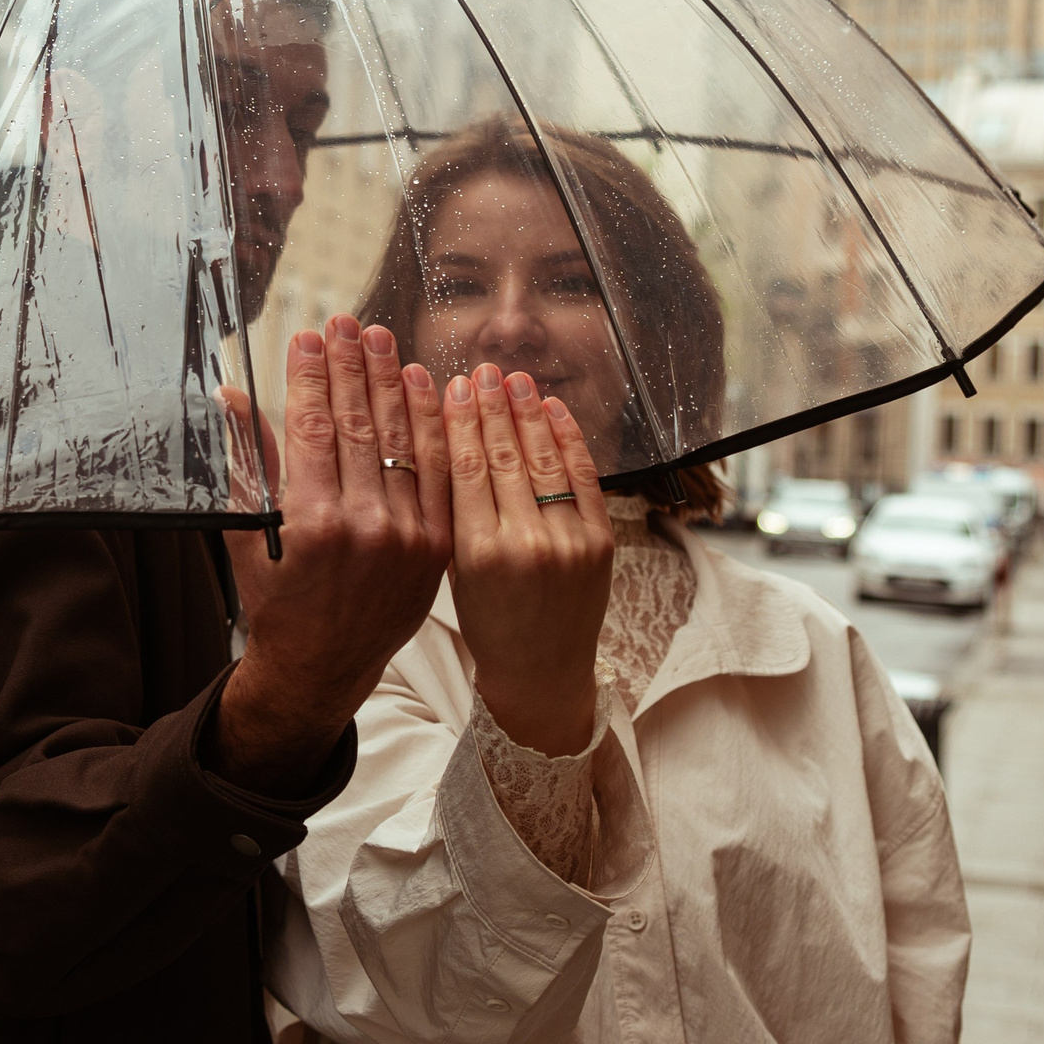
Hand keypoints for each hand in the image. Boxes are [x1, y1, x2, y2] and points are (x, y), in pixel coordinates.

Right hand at [210, 316, 452, 794]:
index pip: (314, 427)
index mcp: (311, 524)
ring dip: (392, 383)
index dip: (311, 375)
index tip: (308, 334)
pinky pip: (440, 474)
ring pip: (403, 442)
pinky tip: (424, 386)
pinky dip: (433, 427)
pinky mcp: (439, 548)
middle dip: (351, 366)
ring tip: (382, 339)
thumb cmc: (275, 600)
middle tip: (347, 321)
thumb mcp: (247, 534)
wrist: (323, 668)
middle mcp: (365, 528)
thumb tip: (232, 397)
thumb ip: (247, 463)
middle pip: (359, 425)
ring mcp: (409, 538)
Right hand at [443, 365, 613, 756]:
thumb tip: (443, 440)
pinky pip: (583, 478)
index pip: (466, 468)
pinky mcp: (599, 542)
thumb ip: (449, 512)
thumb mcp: (453, 572)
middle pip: (504, 456)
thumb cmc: (487, 626)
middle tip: (482, 370)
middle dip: (492, 406)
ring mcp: (567, 542)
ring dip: (529, 413)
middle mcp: (524, 544)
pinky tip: (554, 410)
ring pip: (543, 460)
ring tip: (515, 378)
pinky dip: (569, 439)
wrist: (541, 674)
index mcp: (476, 554)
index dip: (459, 421)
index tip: (451, 386)